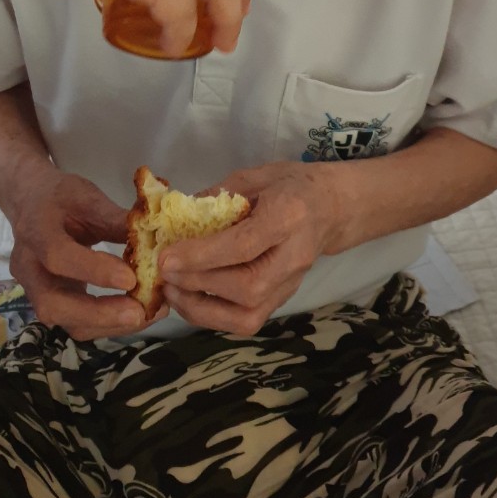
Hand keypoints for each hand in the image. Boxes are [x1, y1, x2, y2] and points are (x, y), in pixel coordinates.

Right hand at [8, 168, 165, 340]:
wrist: (29, 203)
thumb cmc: (60, 197)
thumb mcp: (86, 196)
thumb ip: (114, 219)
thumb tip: (152, 240)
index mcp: (35, 230)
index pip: (58, 257)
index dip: (93, 271)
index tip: (130, 278)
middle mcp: (28, 267)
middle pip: (53, 304)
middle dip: (98, 314)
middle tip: (139, 312)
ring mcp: (34, 290)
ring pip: (64, 321)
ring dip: (107, 324)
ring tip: (146, 314)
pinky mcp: (48, 302)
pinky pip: (74, 323)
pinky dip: (106, 324)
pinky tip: (135, 315)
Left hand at [158, 163, 336, 335]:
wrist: (332, 207)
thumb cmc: (290, 185)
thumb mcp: (255, 176)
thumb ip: (217, 197)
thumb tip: (176, 219)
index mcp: (288, 216)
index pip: (244, 245)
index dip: (202, 255)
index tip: (167, 257)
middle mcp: (294, 257)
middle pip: (247, 286)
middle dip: (199, 283)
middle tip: (164, 273)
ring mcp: (291, 284)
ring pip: (248, 315)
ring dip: (202, 308)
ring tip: (171, 291)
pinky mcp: (283, 300)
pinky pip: (247, 321)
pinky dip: (212, 316)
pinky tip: (190, 298)